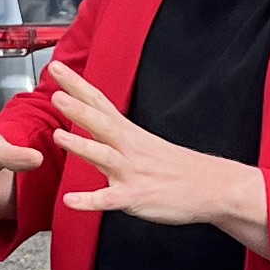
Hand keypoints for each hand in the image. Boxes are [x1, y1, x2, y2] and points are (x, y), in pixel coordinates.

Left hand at [45, 62, 269, 251]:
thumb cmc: (178, 168)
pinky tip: (71, 200)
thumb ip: (113, 138)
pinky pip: (109, 200)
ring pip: (104, 157)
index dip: (77, 85)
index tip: (57, 69)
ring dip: (81, 146)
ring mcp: (133, 173)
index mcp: (130, 134)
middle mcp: (130, 149)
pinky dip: (89, 200)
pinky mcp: (136, 197)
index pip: (99, 103)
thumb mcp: (145, 144)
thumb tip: (87, 128)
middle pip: (101, 123)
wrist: (213, 187)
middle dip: (77, 107)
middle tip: (56, 92)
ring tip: (58, 137)